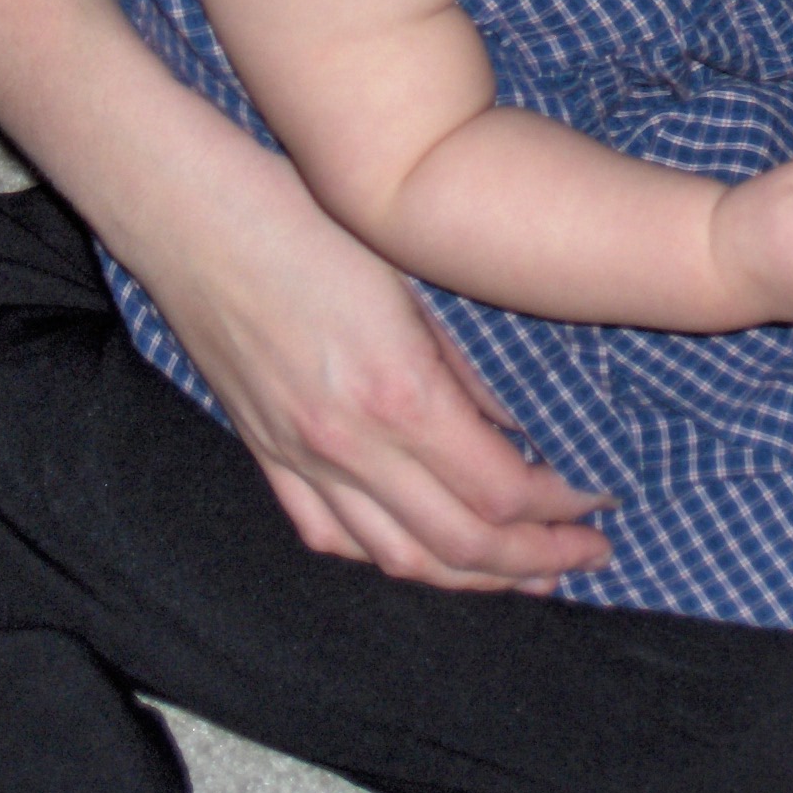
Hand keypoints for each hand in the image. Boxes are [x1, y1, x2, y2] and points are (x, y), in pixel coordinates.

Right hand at [129, 126, 613, 590]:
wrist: (193, 214)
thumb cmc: (310, 220)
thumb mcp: (416, 281)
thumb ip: (467, 369)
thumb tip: (518, 434)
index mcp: (397, 394)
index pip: (500, 494)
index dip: (560, 512)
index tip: (599, 504)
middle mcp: (346, 445)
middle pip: (459, 546)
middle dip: (534, 562)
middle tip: (585, 557)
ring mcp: (298, 458)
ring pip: (397, 559)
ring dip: (470, 578)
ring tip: (524, 575)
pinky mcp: (264, 454)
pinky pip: (331, 537)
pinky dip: (388, 556)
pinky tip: (425, 552)